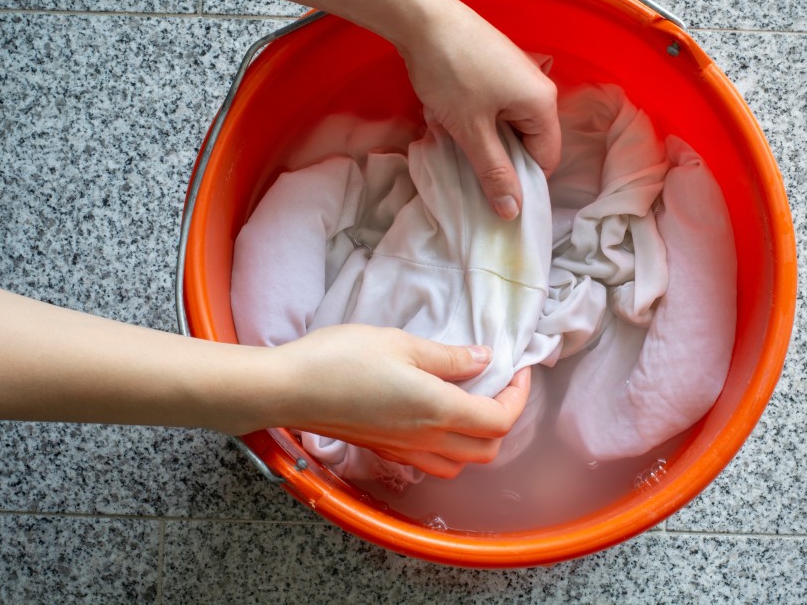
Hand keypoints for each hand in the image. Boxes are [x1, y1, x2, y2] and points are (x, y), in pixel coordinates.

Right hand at [267, 324, 530, 477]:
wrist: (288, 389)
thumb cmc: (341, 359)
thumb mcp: (402, 343)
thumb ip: (448, 357)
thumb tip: (483, 359)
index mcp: (438, 410)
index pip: (500, 420)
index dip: (518, 396)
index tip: (517, 369)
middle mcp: (426, 440)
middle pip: (487, 450)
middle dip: (503, 419)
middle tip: (498, 385)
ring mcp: (403, 451)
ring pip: (461, 463)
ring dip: (478, 439)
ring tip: (470, 402)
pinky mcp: (383, 451)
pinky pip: (431, 464)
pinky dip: (448, 448)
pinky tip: (435, 418)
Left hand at [399, 0, 560, 219]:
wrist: (421, 18)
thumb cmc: (451, 73)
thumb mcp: (471, 131)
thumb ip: (494, 172)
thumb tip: (513, 212)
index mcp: (542, 104)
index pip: (546, 159)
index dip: (521, 181)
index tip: (492, 192)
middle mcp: (538, 88)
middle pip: (529, 141)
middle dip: (499, 158)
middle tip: (467, 165)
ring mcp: (517, 74)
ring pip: (508, 125)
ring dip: (483, 138)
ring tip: (454, 137)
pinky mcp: (497, 67)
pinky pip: (495, 106)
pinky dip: (476, 118)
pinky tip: (451, 116)